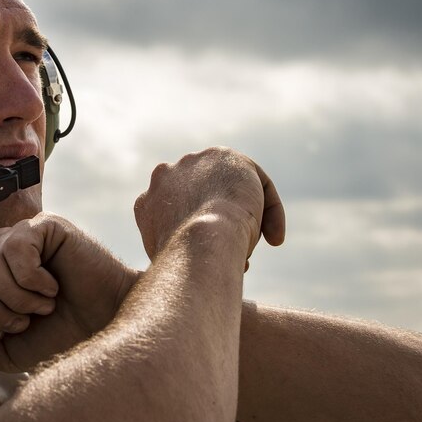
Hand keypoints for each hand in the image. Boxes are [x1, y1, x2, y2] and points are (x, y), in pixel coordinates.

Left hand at [0, 212, 138, 371]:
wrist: (104, 322)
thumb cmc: (58, 332)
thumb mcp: (5, 350)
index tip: (1, 331)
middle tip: (23, 320)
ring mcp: (16, 235)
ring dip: (16, 298)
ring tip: (41, 305)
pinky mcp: (42, 226)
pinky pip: (16, 248)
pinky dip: (33, 279)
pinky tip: (52, 286)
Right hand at [134, 147, 284, 263]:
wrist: (201, 241)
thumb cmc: (185, 265)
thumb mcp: (169, 263)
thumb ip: (177, 251)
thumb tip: (192, 265)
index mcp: (146, 202)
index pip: (176, 214)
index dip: (197, 235)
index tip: (215, 256)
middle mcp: (165, 175)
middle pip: (201, 197)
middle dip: (217, 219)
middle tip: (236, 248)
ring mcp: (194, 162)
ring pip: (228, 188)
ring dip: (244, 214)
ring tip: (256, 245)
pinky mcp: (226, 156)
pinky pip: (255, 181)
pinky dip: (269, 209)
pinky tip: (275, 237)